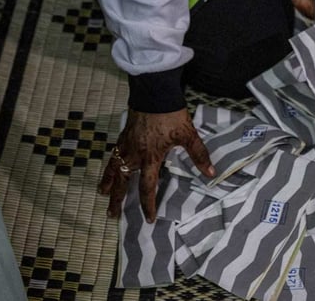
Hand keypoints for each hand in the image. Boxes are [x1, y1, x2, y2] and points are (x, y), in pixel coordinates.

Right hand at [98, 107, 214, 222]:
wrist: (154, 94)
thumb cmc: (171, 115)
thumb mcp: (188, 135)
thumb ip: (199, 155)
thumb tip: (211, 172)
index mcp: (150, 158)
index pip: (147, 188)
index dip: (148, 205)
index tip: (148, 219)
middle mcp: (135, 155)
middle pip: (123, 183)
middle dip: (117, 200)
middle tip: (111, 215)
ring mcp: (126, 145)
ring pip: (113, 169)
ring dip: (108, 183)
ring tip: (103, 193)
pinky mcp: (123, 136)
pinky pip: (113, 155)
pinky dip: (110, 164)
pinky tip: (111, 166)